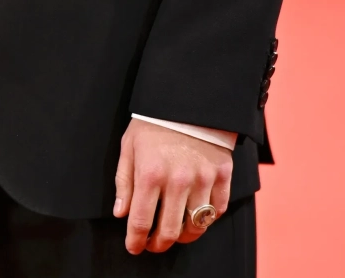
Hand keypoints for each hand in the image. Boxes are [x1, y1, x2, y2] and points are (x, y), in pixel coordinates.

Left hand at [113, 118, 233, 253]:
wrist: (188, 97)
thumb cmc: (154, 122)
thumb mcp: (129, 145)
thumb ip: (124, 181)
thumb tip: (122, 214)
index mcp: (151, 173)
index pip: (141, 222)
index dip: (136, 241)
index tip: (134, 247)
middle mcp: (178, 180)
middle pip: (170, 232)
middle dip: (159, 244)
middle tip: (154, 243)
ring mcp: (203, 178)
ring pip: (196, 226)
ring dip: (183, 236)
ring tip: (175, 231)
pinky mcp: (222, 173)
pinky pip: (217, 210)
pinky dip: (207, 218)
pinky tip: (196, 213)